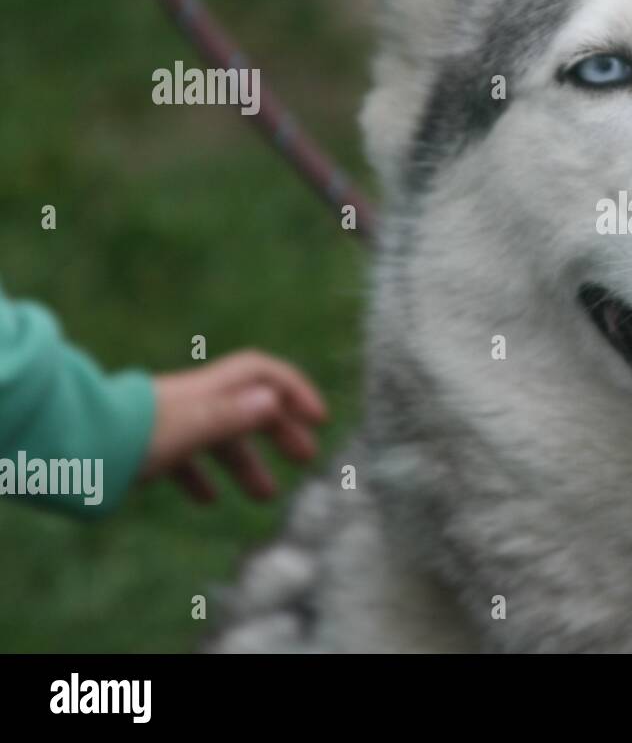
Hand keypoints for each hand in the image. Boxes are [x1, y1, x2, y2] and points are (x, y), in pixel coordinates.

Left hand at [144, 350, 327, 501]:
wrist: (69, 448)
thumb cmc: (133, 435)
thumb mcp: (189, 427)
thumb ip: (230, 415)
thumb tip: (272, 400)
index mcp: (208, 390)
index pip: (262, 375)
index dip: (294, 392)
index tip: (318, 420)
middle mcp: (193, 401)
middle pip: (246, 407)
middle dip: (279, 430)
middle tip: (306, 457)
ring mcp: (169, 423)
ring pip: (218, 438)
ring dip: (247, 463)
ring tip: (267, 496)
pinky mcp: (146, 446)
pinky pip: (184, 457)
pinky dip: (202, 476)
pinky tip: (209, 501)